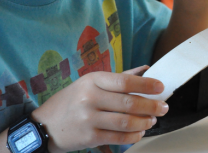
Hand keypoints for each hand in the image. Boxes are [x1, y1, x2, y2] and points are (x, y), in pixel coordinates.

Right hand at [31, 65, 167, 152]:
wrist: (44, 125)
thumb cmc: (72, 101)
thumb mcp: (90, 83)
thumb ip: (119, 78)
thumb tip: (147, 69)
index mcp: (92, 81)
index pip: (125, 82)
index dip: (146, 85)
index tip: (161, 88)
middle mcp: (90, 98)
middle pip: (129, 103)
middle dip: (151, 106)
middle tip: (164, 108)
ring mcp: (89, 119)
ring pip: (126, 122)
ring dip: (145, 122)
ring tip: (152, 120)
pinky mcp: (89, 137)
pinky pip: (119, 137)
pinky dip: (134, 136)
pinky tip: (140, 132)